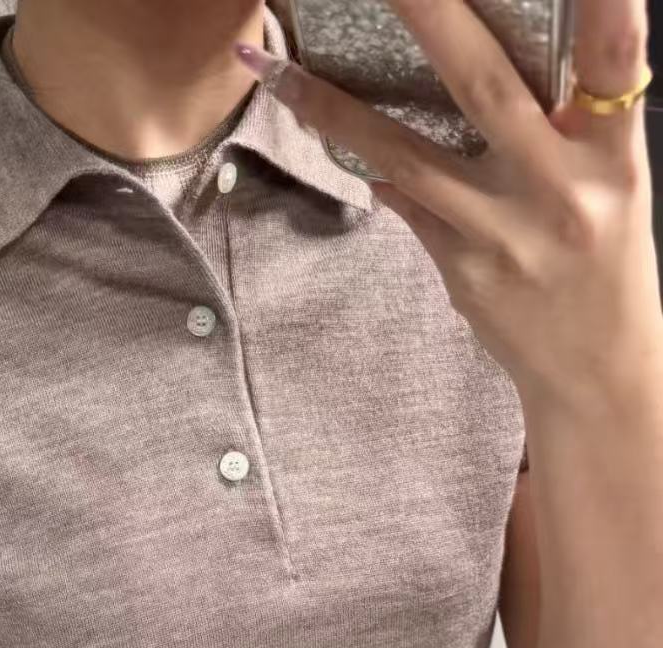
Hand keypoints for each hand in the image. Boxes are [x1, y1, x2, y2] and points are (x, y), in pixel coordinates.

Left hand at [236, 0, 662, 410]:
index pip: (614, 63)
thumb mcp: (614, 188)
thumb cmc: (605, 266)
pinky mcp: (461, 271)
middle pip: (487, 89)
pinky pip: (405, 209)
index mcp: (613, 156)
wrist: (595, 371)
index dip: (606, 7)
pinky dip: (375, 174)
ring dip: (333, 109)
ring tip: (274, 72)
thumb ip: (567, 132)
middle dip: (433, 18)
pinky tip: (337, 144)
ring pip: (405, 158)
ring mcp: (502, 234)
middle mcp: (560, 189)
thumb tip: (475, 82)